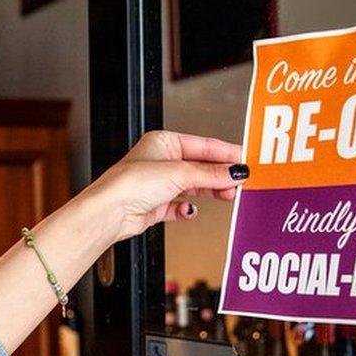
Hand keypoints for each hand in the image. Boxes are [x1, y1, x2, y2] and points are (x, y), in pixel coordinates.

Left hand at [86, 130, 246, 241]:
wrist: (110, 212)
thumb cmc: (130, 183)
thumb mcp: (179, 173)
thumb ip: (210, 173)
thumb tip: (235, 171)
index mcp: (164, 142)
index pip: (203, 145)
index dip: (226, 153)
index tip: (246, 159)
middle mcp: (161, 161)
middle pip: (200, 167)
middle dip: (220, 175)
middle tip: (240, 182)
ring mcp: (158, 184)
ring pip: (193, 186)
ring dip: (210, 191)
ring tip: (227, 195)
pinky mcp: (155, 205)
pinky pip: (179, 206)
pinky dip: (187, 209)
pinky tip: (190, 211)